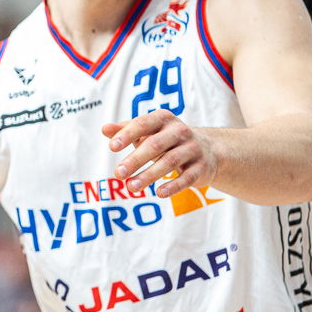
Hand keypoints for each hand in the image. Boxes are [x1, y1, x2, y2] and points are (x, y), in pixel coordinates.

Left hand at [101, 111, 219, 198]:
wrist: (208, 151)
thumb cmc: (167, 140)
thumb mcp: (148, 132)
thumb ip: (126, 130)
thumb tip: (104, 129)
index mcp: (163, 119)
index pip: (142, 124)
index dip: (127, 135)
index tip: (111, 147)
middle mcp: (179, 131)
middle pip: (155, 144)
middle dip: (135, 160)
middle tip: (118, 173)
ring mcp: (192, 148)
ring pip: (169, 162)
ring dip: (149, 175)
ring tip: (131, 187)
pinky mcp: (201, 167)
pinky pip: (187, 177)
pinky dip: (173, 186)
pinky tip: (159, 193)